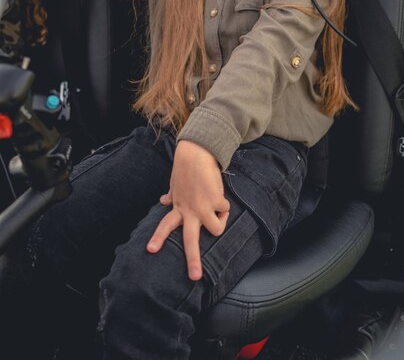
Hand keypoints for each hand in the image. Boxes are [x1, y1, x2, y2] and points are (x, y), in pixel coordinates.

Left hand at [147, 140, 229, 280]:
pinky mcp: (215, 201)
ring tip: (217, 209)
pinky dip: (225, 204)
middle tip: (194, 277)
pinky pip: (226, 210)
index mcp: (178, 208)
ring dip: (221, 221)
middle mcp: (189, 211)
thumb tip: (163, 200)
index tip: (150, 250)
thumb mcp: (175, 184)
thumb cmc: (187, 169)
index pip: (164, 225)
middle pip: (190, 240)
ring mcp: (203, 208)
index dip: (158, 238)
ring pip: (217, 230)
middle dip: (193, 260)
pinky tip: (218, 192)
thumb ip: (171, 195)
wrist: (197, 154)